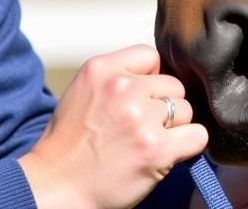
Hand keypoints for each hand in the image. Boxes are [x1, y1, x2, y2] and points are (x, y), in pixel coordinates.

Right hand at [20, 45, 207, 208]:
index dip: (150, 80)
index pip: (152, 56)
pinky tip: (166, 155)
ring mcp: (141, 119)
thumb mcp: (85, 92)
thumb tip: (162, 74)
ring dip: (174, 129)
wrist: (50, 192)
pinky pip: (197, 136)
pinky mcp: (156, 149)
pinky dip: (188, 146)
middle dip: (162, 107)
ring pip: (186, 110)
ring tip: (144, 145)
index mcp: (102, 69)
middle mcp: (123, 89)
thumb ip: (121, 75)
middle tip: (137, 131)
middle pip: (174, 85)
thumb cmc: (68, 146)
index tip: (137, 101)